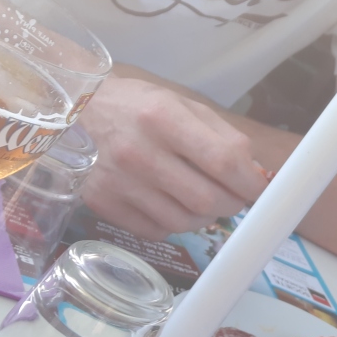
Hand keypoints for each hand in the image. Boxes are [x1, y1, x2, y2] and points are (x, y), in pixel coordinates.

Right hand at [80, 76, 266, 239]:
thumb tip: (256, 175)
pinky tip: (170, 205)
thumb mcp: (184, 105)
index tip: (259, 190)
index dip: (250, 183)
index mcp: (163, 117)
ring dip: (204, 217)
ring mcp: (118, 181)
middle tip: (232, 197)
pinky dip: (172, 225)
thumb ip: (225, 137)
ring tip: (201, 200)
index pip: (223, 161)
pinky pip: (155, 231)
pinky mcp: (102, 203)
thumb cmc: (140, 107)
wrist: (78, 111)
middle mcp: (139, 152)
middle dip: (231, 204)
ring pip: (184, 223)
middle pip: (206, 200)